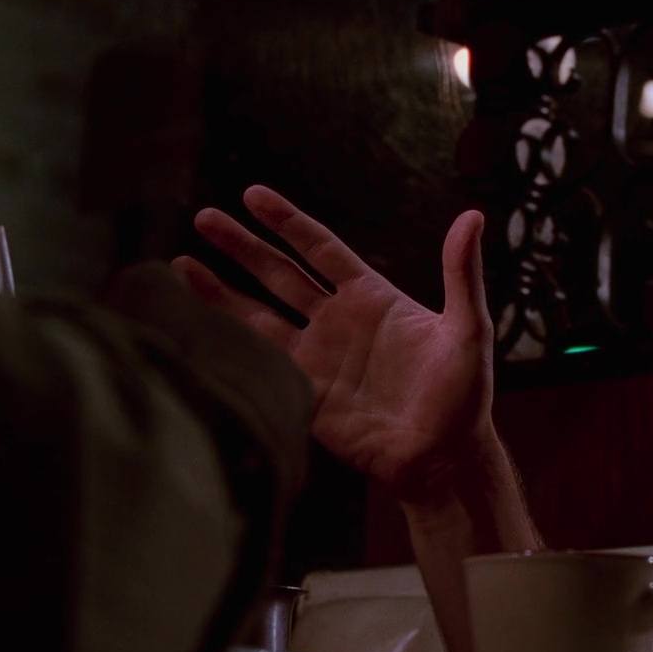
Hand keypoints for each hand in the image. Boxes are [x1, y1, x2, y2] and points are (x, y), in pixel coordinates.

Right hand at [175, 185, 495, 497]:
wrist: (442, 457)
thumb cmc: (463, 394)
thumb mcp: (467, 328)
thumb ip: (461, 273)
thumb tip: (474, 215)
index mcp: (373, 298)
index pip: (321, 249)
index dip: (287, 222)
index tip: (253, 194)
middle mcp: (338, 322)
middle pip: (279, 274)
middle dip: (242, 246)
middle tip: (204, 218)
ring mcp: (316, 358)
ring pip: (257, 315)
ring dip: (220, 292)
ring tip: (179, 264)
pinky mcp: (302, 395)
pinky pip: (258, 363)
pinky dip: (226, 345)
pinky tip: (193, 327)